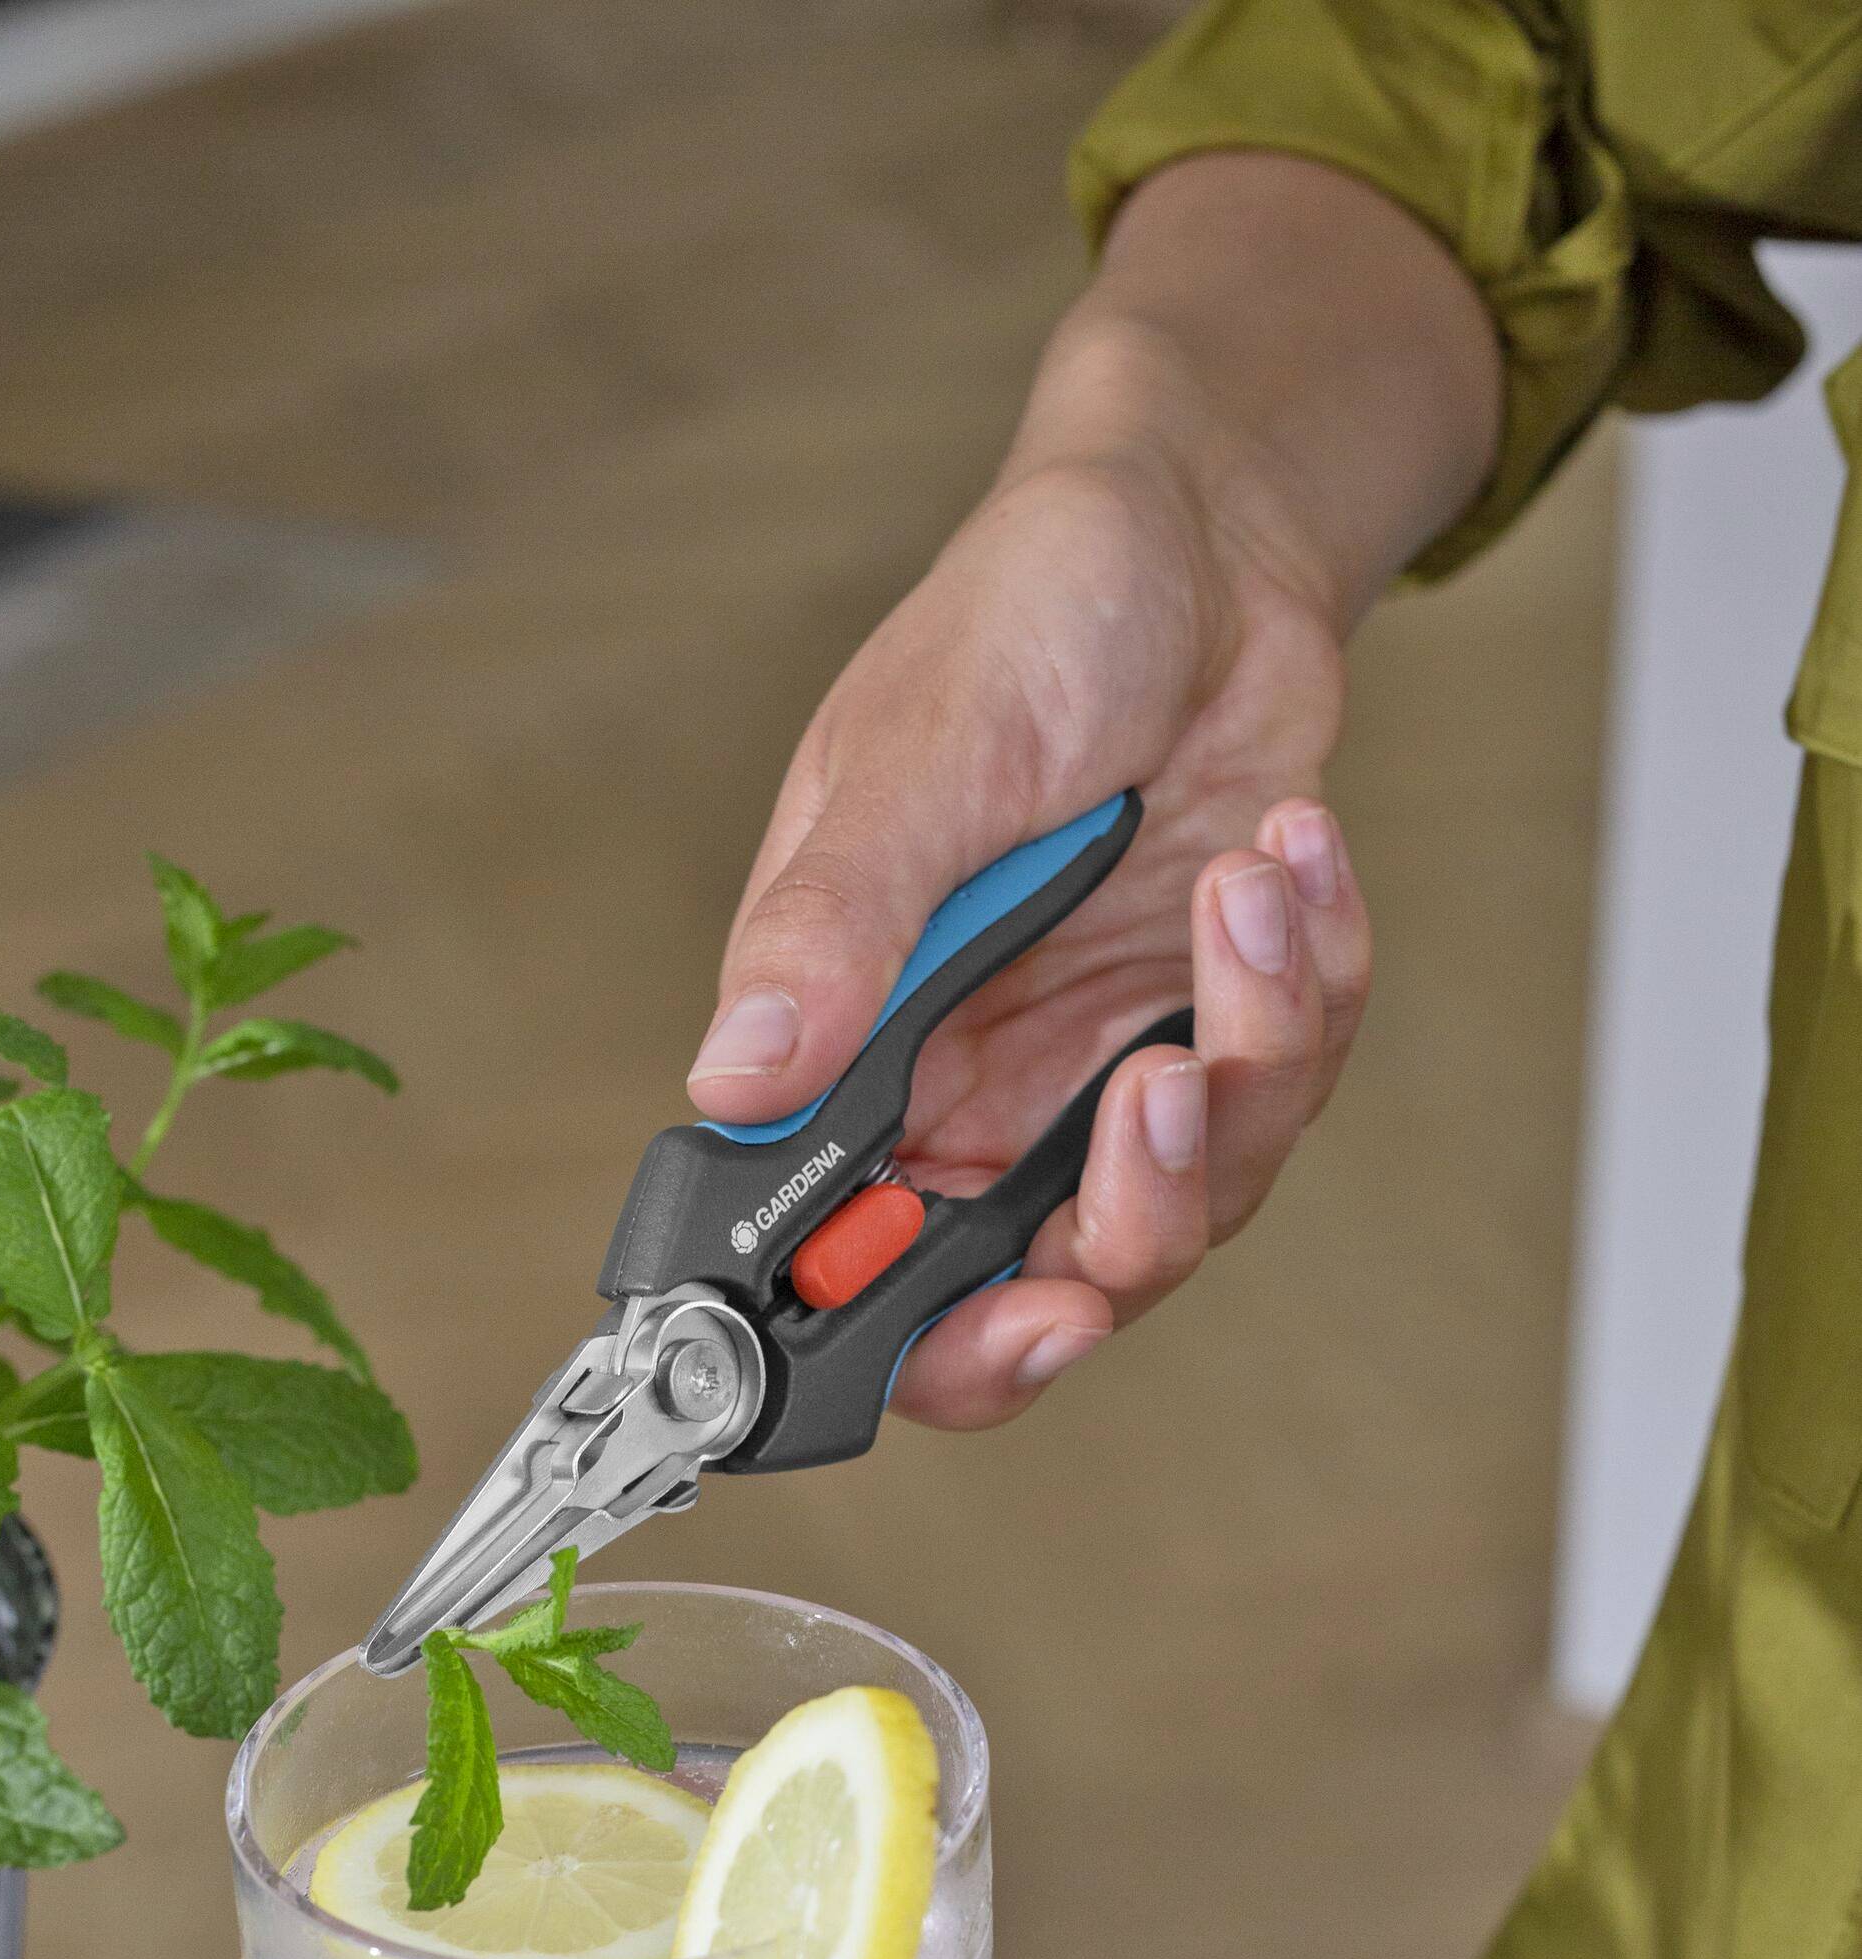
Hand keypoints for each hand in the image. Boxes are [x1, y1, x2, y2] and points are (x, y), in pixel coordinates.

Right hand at [685, 154, 1503, 1430]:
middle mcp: (975, 1088)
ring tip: (1246, 882)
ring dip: (1250, 1049)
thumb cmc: (1027, 614)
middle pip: (1039, 1288)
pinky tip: (1285, 854)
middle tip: (1166, 1097)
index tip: (1023, 1321)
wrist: (1200, 526)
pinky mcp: (1220, 1020)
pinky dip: (1313, 975)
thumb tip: (732, 1076)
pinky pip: (1290, 1080)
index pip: (854, 1271)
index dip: (926, 1344)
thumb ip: (828, 932)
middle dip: (1122, 1237)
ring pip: (1193, 1199)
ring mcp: (1102, 1063)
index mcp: (856, 1053)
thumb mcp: (915, 760)